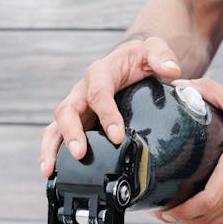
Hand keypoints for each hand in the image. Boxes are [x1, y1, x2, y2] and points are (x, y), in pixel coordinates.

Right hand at [40, 36, 180, 177]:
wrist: (130, 62)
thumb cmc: (139, 58)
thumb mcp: (152, 50)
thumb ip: (161, 57)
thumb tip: (172, 71)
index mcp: (100, 73)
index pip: (99, 93)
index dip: (106, 115)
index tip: (117, 136)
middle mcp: (82, 91)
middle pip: (68, 110)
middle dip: (71, 133)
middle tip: (80, 154)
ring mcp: (77, 108)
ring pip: (56, 126)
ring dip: (51, 148)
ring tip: (50, 170)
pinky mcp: (76, 122)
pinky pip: (57, 137)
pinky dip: (52, 154)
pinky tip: (52, 173)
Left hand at [155, 78, 222, 223]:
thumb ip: (209, 91)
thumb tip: (180, 84)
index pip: (208, 201)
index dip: (182, 210)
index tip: (163, 208)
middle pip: (208, 218)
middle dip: (181, 218)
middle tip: (161, 211)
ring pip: (218, 223)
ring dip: (194, 222)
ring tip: (174, 213)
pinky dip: (211, 220)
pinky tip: (198, 213)